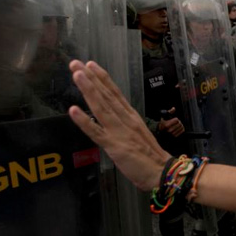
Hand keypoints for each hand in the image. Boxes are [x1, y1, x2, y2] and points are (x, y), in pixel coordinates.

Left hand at [68, 60, 170, 190]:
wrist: (162, 172)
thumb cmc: (151, 157)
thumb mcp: (139, 134)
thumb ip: (126, 125)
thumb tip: (114, 119)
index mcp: (131, 116)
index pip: (115, 93)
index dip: (103, 78)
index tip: (91, 65)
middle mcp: (125, 120)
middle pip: (106, 95)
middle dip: (91, 78)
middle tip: (76, 63)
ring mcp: (119, 131)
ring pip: (101, 107)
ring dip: (88, 90)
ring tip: (77, 75)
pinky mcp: (114, 145)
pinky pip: (96, 132)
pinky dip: (84, 121)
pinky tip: (73, 110)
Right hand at [158, 107, 184, 136]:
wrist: (161, 132)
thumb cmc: (163, 123)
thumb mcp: (164, 117)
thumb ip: (169, 112)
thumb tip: (173, 108)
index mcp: (166, 125)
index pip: (176, 120)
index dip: (175, 119)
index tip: (173, 119)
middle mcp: (169, 130)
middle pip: (179, 123)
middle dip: (178, 122)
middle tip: (175, 122)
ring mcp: (172, 134)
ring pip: (181, 127)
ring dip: (180, 125)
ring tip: (176, 125)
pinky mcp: (175, 136)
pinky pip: (182, 131)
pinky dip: (181, 128)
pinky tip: (178, 128)